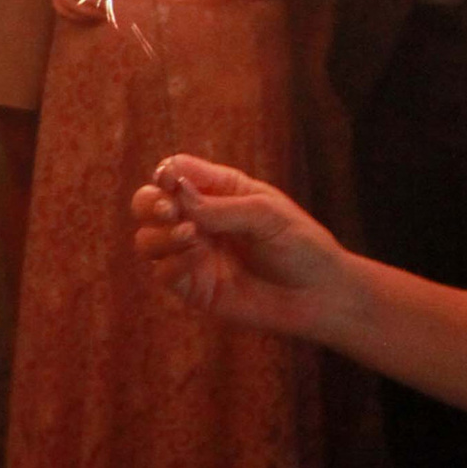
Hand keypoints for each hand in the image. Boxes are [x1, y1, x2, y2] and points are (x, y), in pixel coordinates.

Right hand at [130, 151, 351, 337]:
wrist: (320, 294)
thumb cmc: (300, 245)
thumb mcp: (264, 214)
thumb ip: (219, 206)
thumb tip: (175, 196)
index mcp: (218, 191)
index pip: (174, 172)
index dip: (165, 174)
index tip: (169, 181)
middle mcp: (199, 220)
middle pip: (148, 203)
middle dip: (150, 203)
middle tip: (169, 210)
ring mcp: (193, 254)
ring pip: (147, 240)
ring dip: (159, 234)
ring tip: (189, 234)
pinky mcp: (194, 287)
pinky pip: (163, 273)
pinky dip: (173, 262)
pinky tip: (197, 257)